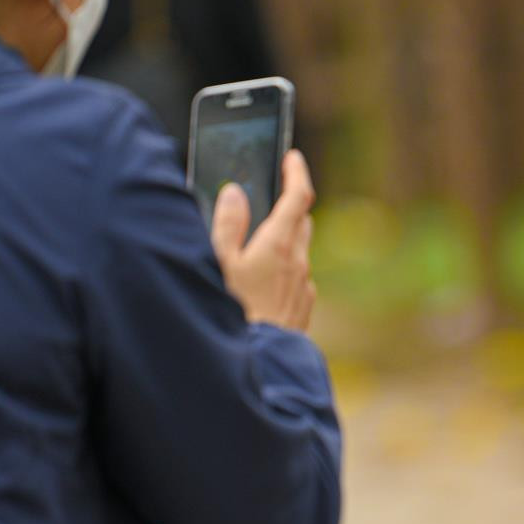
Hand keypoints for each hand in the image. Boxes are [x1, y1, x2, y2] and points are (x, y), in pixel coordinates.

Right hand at [213, 150, 315, 330]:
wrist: (259, 366)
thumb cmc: (233, 314)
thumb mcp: (219, 264)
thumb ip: (227, 224)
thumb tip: (236, 193)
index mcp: (279, 245)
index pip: (298, 197)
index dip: (296, 172)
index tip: (292, 157)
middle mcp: (298, 263)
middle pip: (301, 222)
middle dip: (288, 206)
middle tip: (269, 198)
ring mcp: (304, 287)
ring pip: (299, 251)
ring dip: (284, 240)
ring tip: (258, 244)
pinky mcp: (303, 308)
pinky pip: (297, 278)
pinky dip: (284, 269)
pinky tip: (262, 284)